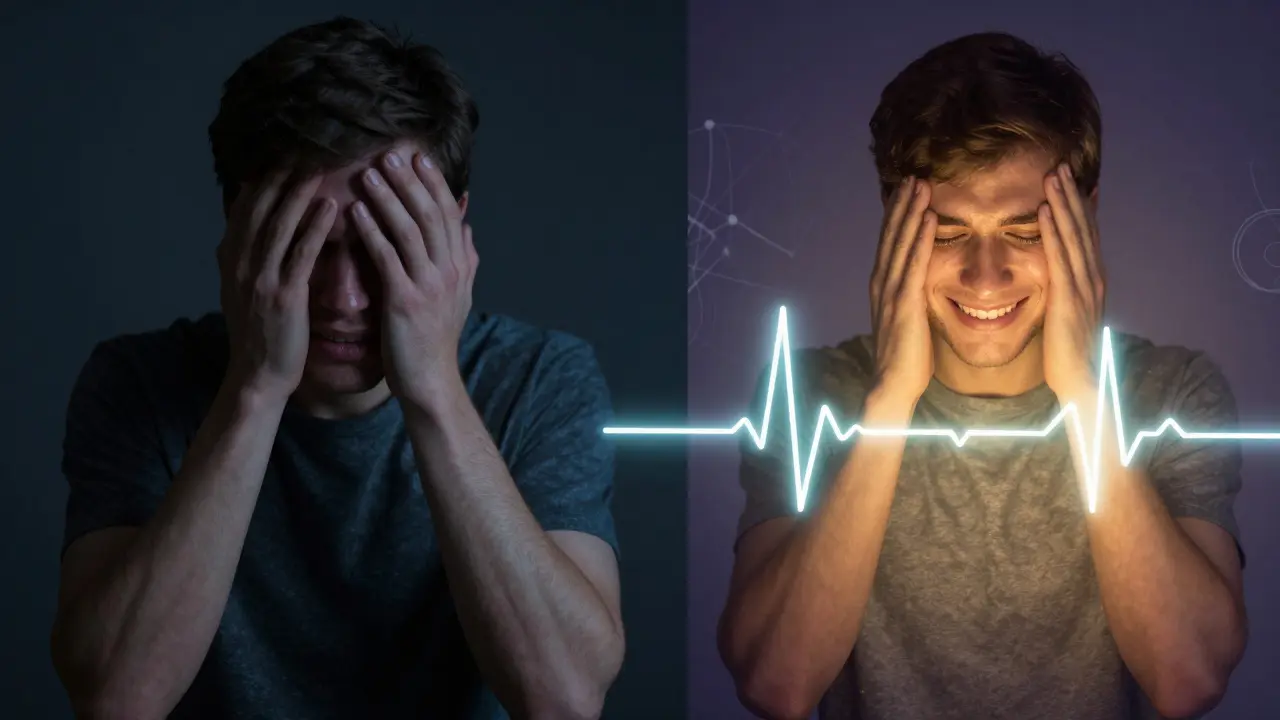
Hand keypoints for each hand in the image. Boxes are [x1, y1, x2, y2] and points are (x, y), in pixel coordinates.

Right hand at [217, 169, 335, 401]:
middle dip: (281, 174)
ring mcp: (260, 279)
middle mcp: (241, 263)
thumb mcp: (242, 287)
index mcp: (231, 258)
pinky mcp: (283, 296)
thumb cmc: (258, 332)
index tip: (284, 151)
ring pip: (279, 224)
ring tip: (319, 164)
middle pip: (261, 207)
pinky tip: (331, 206)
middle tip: (304, 145)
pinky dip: (315, 227)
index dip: (265, 177)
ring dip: (299, 191)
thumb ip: (245, 254)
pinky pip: (300, 254)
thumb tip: (246, 221)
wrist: (258, 375)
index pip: (246, 206)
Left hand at [350, 150, 477, 408]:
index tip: (417, 157)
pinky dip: (372, 232)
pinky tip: (355, 213)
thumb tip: (467, 228)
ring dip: (388, 198)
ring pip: (409, 231)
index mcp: (458, 266)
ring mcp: (429, 286)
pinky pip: (387, 259)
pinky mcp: (405, 302)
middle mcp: (448, 271)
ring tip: (368, 173)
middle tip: (390, 153)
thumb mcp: (458, 296)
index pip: (447, 214)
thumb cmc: (435, 339)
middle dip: (410, 182)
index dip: (433, 183)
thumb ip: (463, 259)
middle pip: (429, 214)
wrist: (430, 381)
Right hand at [868, 176, 936, 404]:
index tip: (905, 192)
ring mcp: (892, 292)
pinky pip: (915, 264)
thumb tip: (919, 285)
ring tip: (921, 185)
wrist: (893, 384)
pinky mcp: (906, 304)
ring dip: (910, 212)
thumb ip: (909, 297)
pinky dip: (921, 239)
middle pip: (891, 236)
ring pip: (901, 243)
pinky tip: (929, 219)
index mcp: (882, 286)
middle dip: (901, 205)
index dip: (896, 216)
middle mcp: (882, 283)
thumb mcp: (906, 319)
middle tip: (912, 177)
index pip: (889, 243)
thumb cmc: (906, 357)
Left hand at [1040, 163, 1105, 397]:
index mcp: (1092, 281)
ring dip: (1063, 203)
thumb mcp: (1068, 314)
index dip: (1080, 207)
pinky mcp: (1067, 298)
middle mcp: (1092, 278)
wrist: (1080, 382)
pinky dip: (1053, 231)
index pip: (1087, 236)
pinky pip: (1059, 257)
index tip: (1072, 181)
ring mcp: (1083, 287)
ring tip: (1053, 176)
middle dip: (1072, 196)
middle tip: (1061, 166)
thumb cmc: (1068, 352)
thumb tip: (1058, 277)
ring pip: (1074, 236)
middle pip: (1083, 228)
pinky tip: (1045, 211)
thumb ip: (1065, 291)